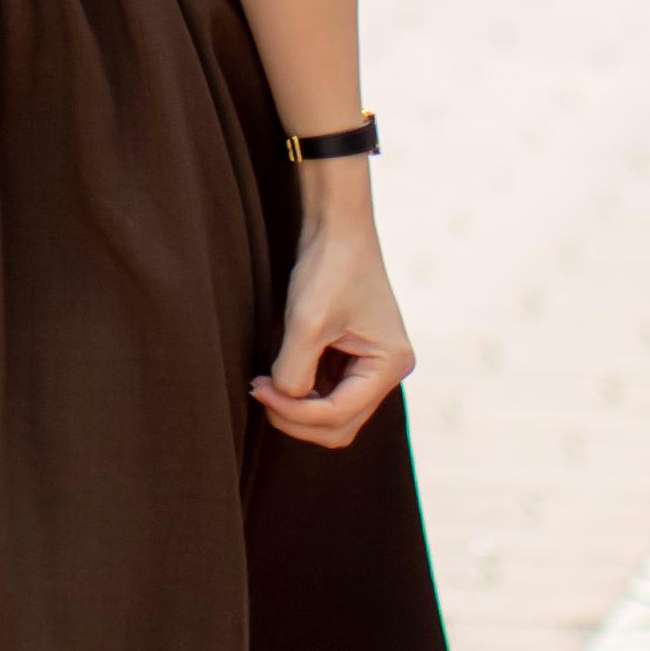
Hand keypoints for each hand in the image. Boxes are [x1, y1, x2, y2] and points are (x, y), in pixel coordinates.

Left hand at [252, 181, 415, 446]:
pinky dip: (304, 393)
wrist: (336, 226)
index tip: (260, 388)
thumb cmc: (328, 268)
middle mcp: (389, 370)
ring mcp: (374, 365)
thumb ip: (294, 371)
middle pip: (340, 424)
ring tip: (267, 384)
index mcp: (389, 364)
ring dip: (299, 408)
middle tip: (261, 391)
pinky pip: (330, 393)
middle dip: (298, 416)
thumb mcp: (307, 323)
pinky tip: (280, 376)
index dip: (295, 411)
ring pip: (334, 414)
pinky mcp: (357, 357)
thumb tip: (285, 399)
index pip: (338, 413)